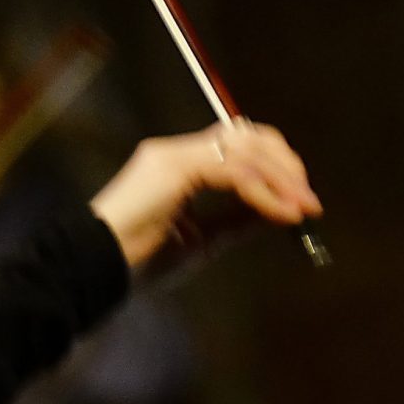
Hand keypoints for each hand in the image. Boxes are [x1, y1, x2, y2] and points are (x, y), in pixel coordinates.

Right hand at [90, 120, 321, 271]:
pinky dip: (266, 192)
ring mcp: (174, 155)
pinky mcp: (175, 167)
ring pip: (246, 150)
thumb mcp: (199, 242)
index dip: (274, 168)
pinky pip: (236, 172)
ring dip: (282, 178)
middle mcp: (176, 151)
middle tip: (308, 200)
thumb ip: (234, 221)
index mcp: (178, 166)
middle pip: (248, 135)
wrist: (95, 268)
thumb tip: (278, 211)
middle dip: (286, 165)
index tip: (299, 202)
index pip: (237, 147)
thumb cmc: (136, 263)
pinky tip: (282, 214)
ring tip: (303, 208)